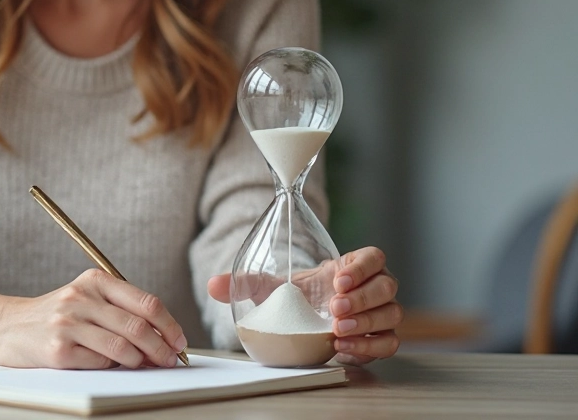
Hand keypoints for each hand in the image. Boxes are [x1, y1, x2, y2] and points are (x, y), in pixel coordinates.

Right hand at [0, 269, 186, 368]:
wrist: (5, 327)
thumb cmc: (55, 316)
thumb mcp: (86, 299)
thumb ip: (120, 311)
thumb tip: (162, 339)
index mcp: (95, 281)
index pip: (147, 302)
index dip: (170, 325)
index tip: (179, 342)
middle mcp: (81, 298)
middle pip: (138, 326)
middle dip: (161, 348)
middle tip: (169, 360)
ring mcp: (68, 323)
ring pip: (122, 348)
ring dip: (140, 362)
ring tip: (144, 365)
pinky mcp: (57, 350)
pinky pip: (99, 363)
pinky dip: (111, 367)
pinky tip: (109, 365)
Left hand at [207, 246, 401, 365]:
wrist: (307, 322)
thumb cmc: (297, 297)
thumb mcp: (273, 288)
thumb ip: (247, 283)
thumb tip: (213, 284)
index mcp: (352, 266)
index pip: (373, 257)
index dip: (361, 267)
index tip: (337, 280)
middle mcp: (372, 287)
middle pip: (386, 287)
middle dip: (361, 299)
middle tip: (334, 311)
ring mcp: (379, 314)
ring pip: (391, 315)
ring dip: (367, 323)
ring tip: (337, 331)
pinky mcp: (378, 338)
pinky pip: (388, 343)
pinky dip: (369, 346)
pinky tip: (343, 348)